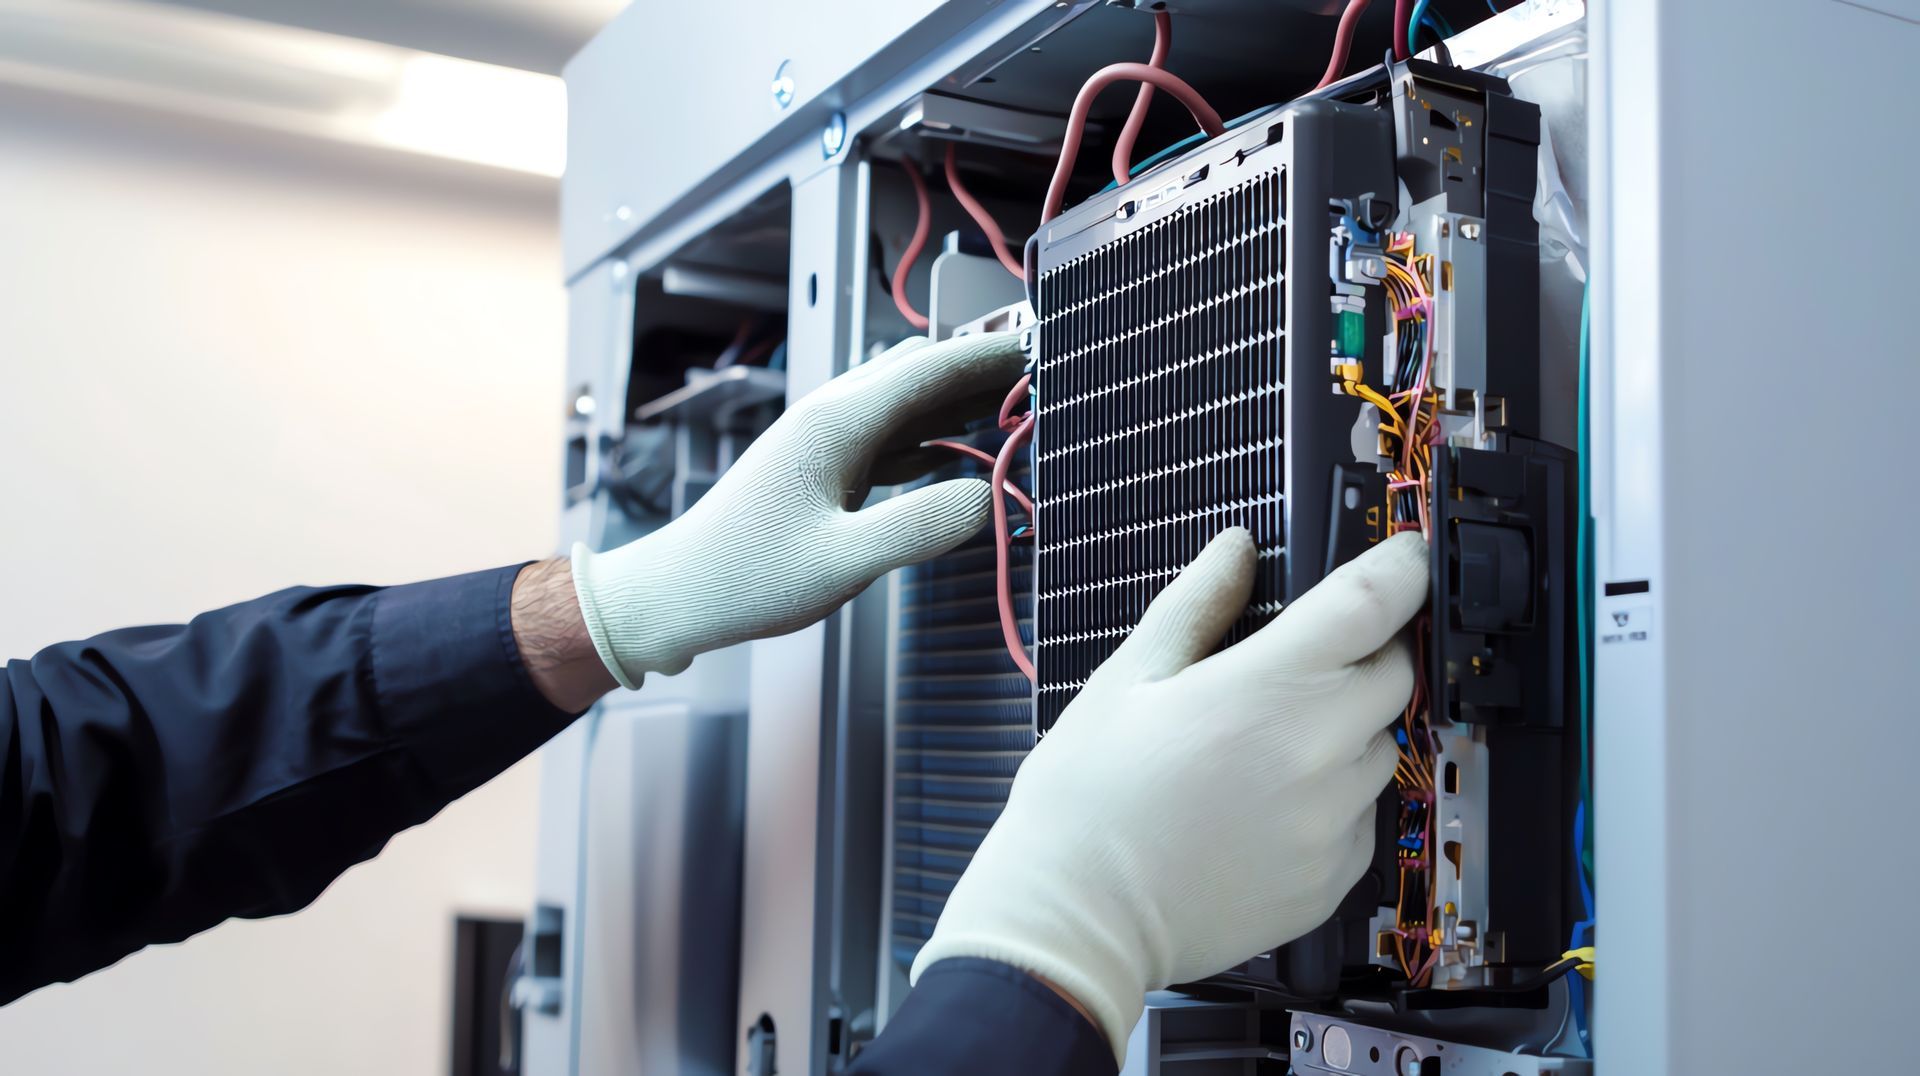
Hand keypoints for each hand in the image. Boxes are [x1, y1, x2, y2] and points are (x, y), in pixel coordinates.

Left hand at [572, 332, 1027, 685]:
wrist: (680, 593)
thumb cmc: (748, 577)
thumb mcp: (842, 562)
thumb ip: (919, 528)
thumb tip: (989, 498)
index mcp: (837, 423)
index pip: (928, 368)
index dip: (990, 353)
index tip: (1045, 344)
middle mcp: (833, 417)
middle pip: (919, 372)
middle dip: (982, 368)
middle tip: (1044, 376)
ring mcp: (827, 441)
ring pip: (907, 402)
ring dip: (960, 400)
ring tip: (1018, 405)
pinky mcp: (825, 468)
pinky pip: (892, 436)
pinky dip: (934, 435)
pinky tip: (963, 449)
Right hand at [910, 529, 1428, 1060]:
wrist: (1080, 916)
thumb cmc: (1089, 798)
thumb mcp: (1127, 679)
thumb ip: (1196, 604)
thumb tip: (1236, 549)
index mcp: (1268, 689)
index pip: (1374, 603)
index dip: (1401, 568)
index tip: (1404, 556)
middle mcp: (1318, 754)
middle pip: (1396, 674)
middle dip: (1368, 652)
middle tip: (1309, 660)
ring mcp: (1332, 823)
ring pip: (1380, 748)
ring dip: (1348, 729)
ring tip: (1272, 745)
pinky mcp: (1333, 879)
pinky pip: (1364, 817)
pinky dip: (1335, 799)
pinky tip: (1272, 803)